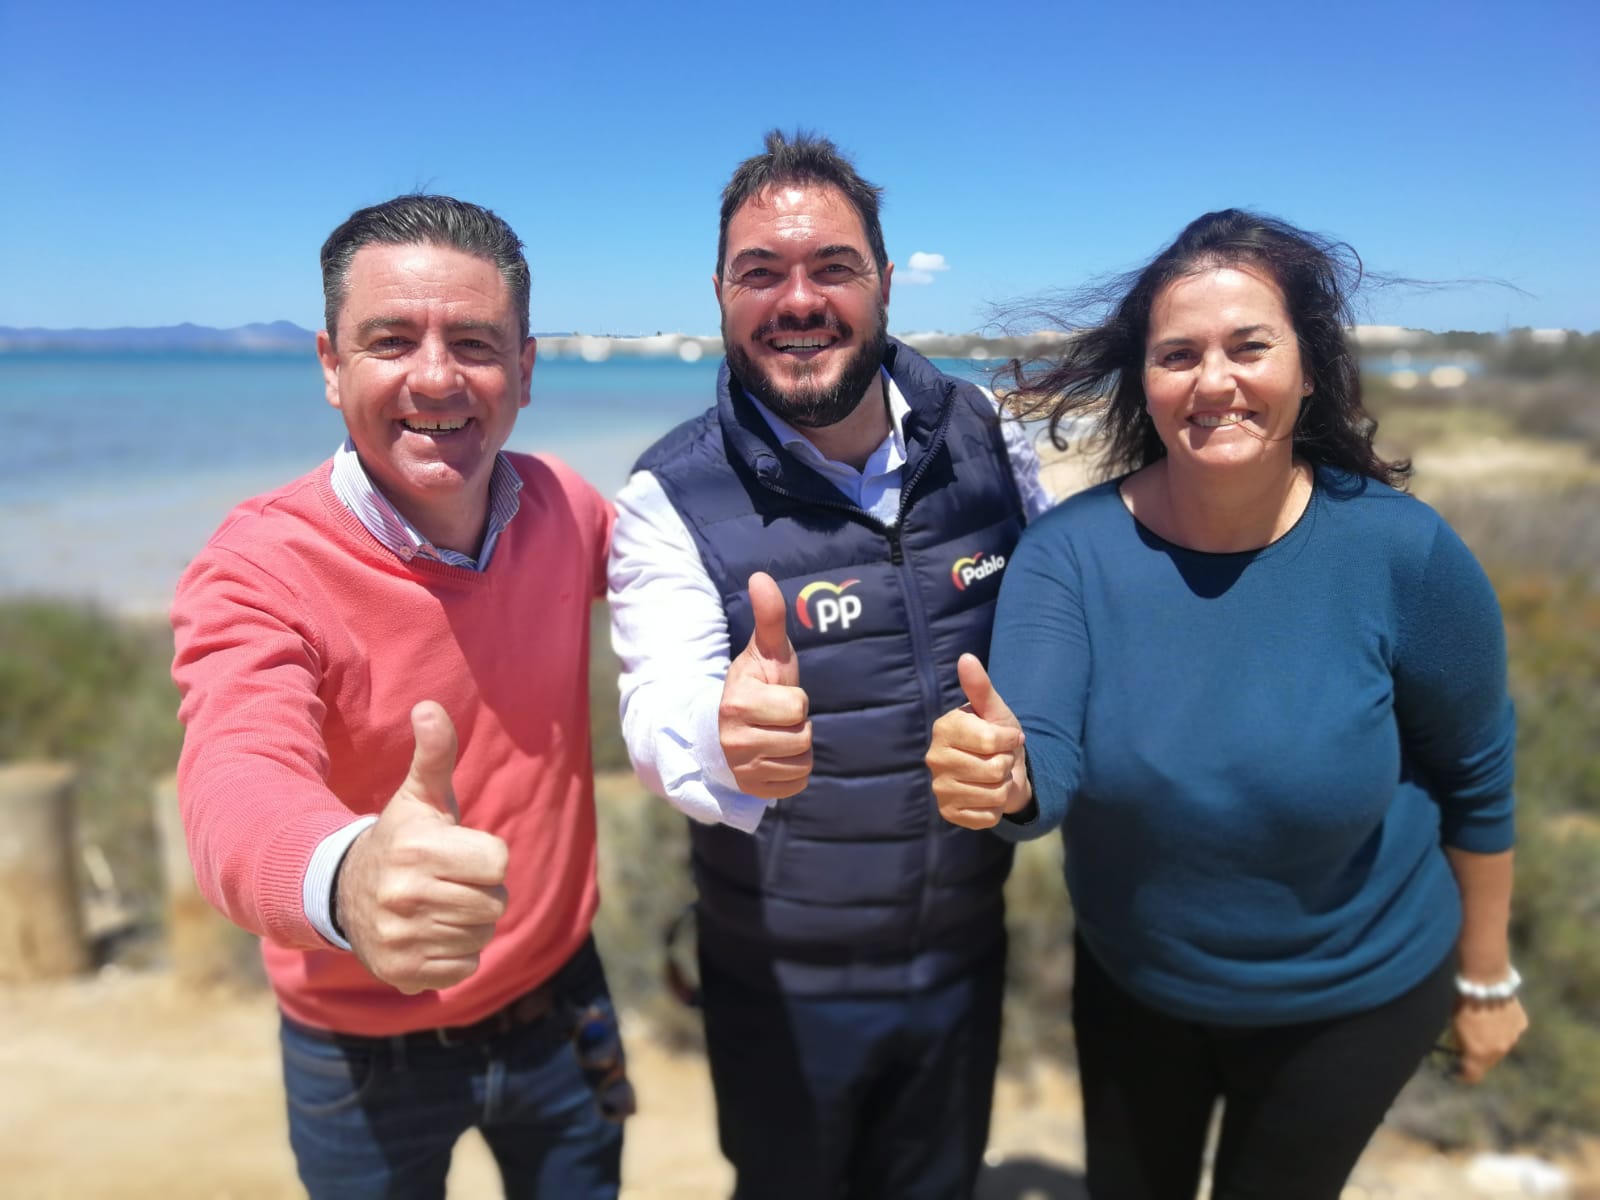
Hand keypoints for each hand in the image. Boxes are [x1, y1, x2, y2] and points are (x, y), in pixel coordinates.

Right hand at [336, 701, 509, 993]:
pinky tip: (428, 933)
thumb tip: (429, 707)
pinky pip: (464, 968)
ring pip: (481, 937)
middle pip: (495, 903)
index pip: (498, 863)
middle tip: (450, 881)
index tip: (461, 852)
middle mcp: (404, 895)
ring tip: (438, 905)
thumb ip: (435, 753)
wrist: (344, 893)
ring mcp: (400, 938)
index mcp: (417, 849)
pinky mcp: (401, 973)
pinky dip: (455, 955)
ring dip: (469, 923)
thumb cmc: (402, 838)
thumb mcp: (420, 796)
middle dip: (481, 892)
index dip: (487, 858)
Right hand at [718, 572, 811, 799]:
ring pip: (801, 763)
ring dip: (798, 748)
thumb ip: (769, 616)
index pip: (797, 708)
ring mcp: (742, 770)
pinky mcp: (753, 791)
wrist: (724, 727)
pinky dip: (794, 771)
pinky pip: (796, 785)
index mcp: (737, 703)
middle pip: (802, 738)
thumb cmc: (755, 684)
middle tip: (777, 717)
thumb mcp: (764, 651)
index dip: (795, 699)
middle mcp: (734, 740)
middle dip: (797, 724)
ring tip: (777, 734)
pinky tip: (776, 756)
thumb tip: (760, 576)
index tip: (775, 695)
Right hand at [926, 654, 1030, 829]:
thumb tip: (966, 658)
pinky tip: (986, 796)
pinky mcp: (948, 813)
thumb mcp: (995, 710)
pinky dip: (995, 808)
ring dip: (1003, 787)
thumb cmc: (997, 735)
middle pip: (994, 770)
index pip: (992, 741)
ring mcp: (939, 788)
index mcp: (944, 729)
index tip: (1009, 736)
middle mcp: (935, 758)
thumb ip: (980, 686)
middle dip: (1006, 764)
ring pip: (994, 795)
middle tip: (999, 758)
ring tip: (994, 777)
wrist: (1001, 771)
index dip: (1010, 740)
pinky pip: (987, 816)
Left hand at [1450, 995, 1527, 1083]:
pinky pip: (1512, 1031)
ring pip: (1502, 1047)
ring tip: (1483, 1026)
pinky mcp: (1522, 1024)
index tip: (1457, 1069)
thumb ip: (1461, 1043)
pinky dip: (1504, 1028)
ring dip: (1493, 1042)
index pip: (1473, 1076)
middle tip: (1469, 1044)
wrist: (1485, 981)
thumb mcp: (1454, 1026)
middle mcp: (1499, 1050)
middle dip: (1478, 1057)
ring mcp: (1513, 1037)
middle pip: (1488, 1063)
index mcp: (1479, 1053)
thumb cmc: (1461, 1002)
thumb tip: (1461, 1050)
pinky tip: (1496, 1015)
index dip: (1463, 1074)